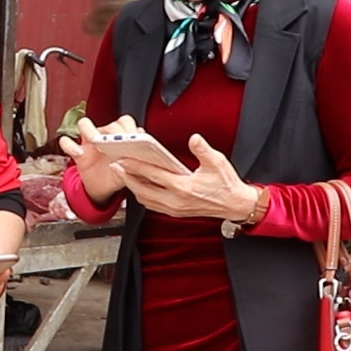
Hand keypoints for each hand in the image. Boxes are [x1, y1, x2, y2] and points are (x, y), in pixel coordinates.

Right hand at [57, 115, 139, 204]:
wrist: (104, 189)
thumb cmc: (119, 175)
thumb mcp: (131, 170)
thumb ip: (137, 161)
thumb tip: (146, 157)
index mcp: (121, 136)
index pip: (125, 122)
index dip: (130, 129)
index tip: (135, 140)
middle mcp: (104, 136)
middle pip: (108, 123)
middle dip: (115, 131)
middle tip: (118, 142)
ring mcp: (89, 143)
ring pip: (84, 124)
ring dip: (90, 130)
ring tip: (96, 142)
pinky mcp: (78, 153)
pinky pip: (67, 143)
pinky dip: (71, 146)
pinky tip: (79, 154)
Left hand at [112, 133, 259, 221]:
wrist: (235, 205)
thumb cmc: (226, 183)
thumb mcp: (217, 162)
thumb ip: (203, 150)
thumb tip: (194, 138)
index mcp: (184, 188)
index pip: (153, 175)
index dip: (135, 166)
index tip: (122, 159)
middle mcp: (176, 201)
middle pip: (142, 190)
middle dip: (127, 177)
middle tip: (115, 165)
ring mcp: (174, 209)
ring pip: (145, 199)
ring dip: (133, 187)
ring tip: (124, 174)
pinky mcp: (176, 212)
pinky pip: (152, 205)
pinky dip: (142, 195)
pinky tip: (139, 184)